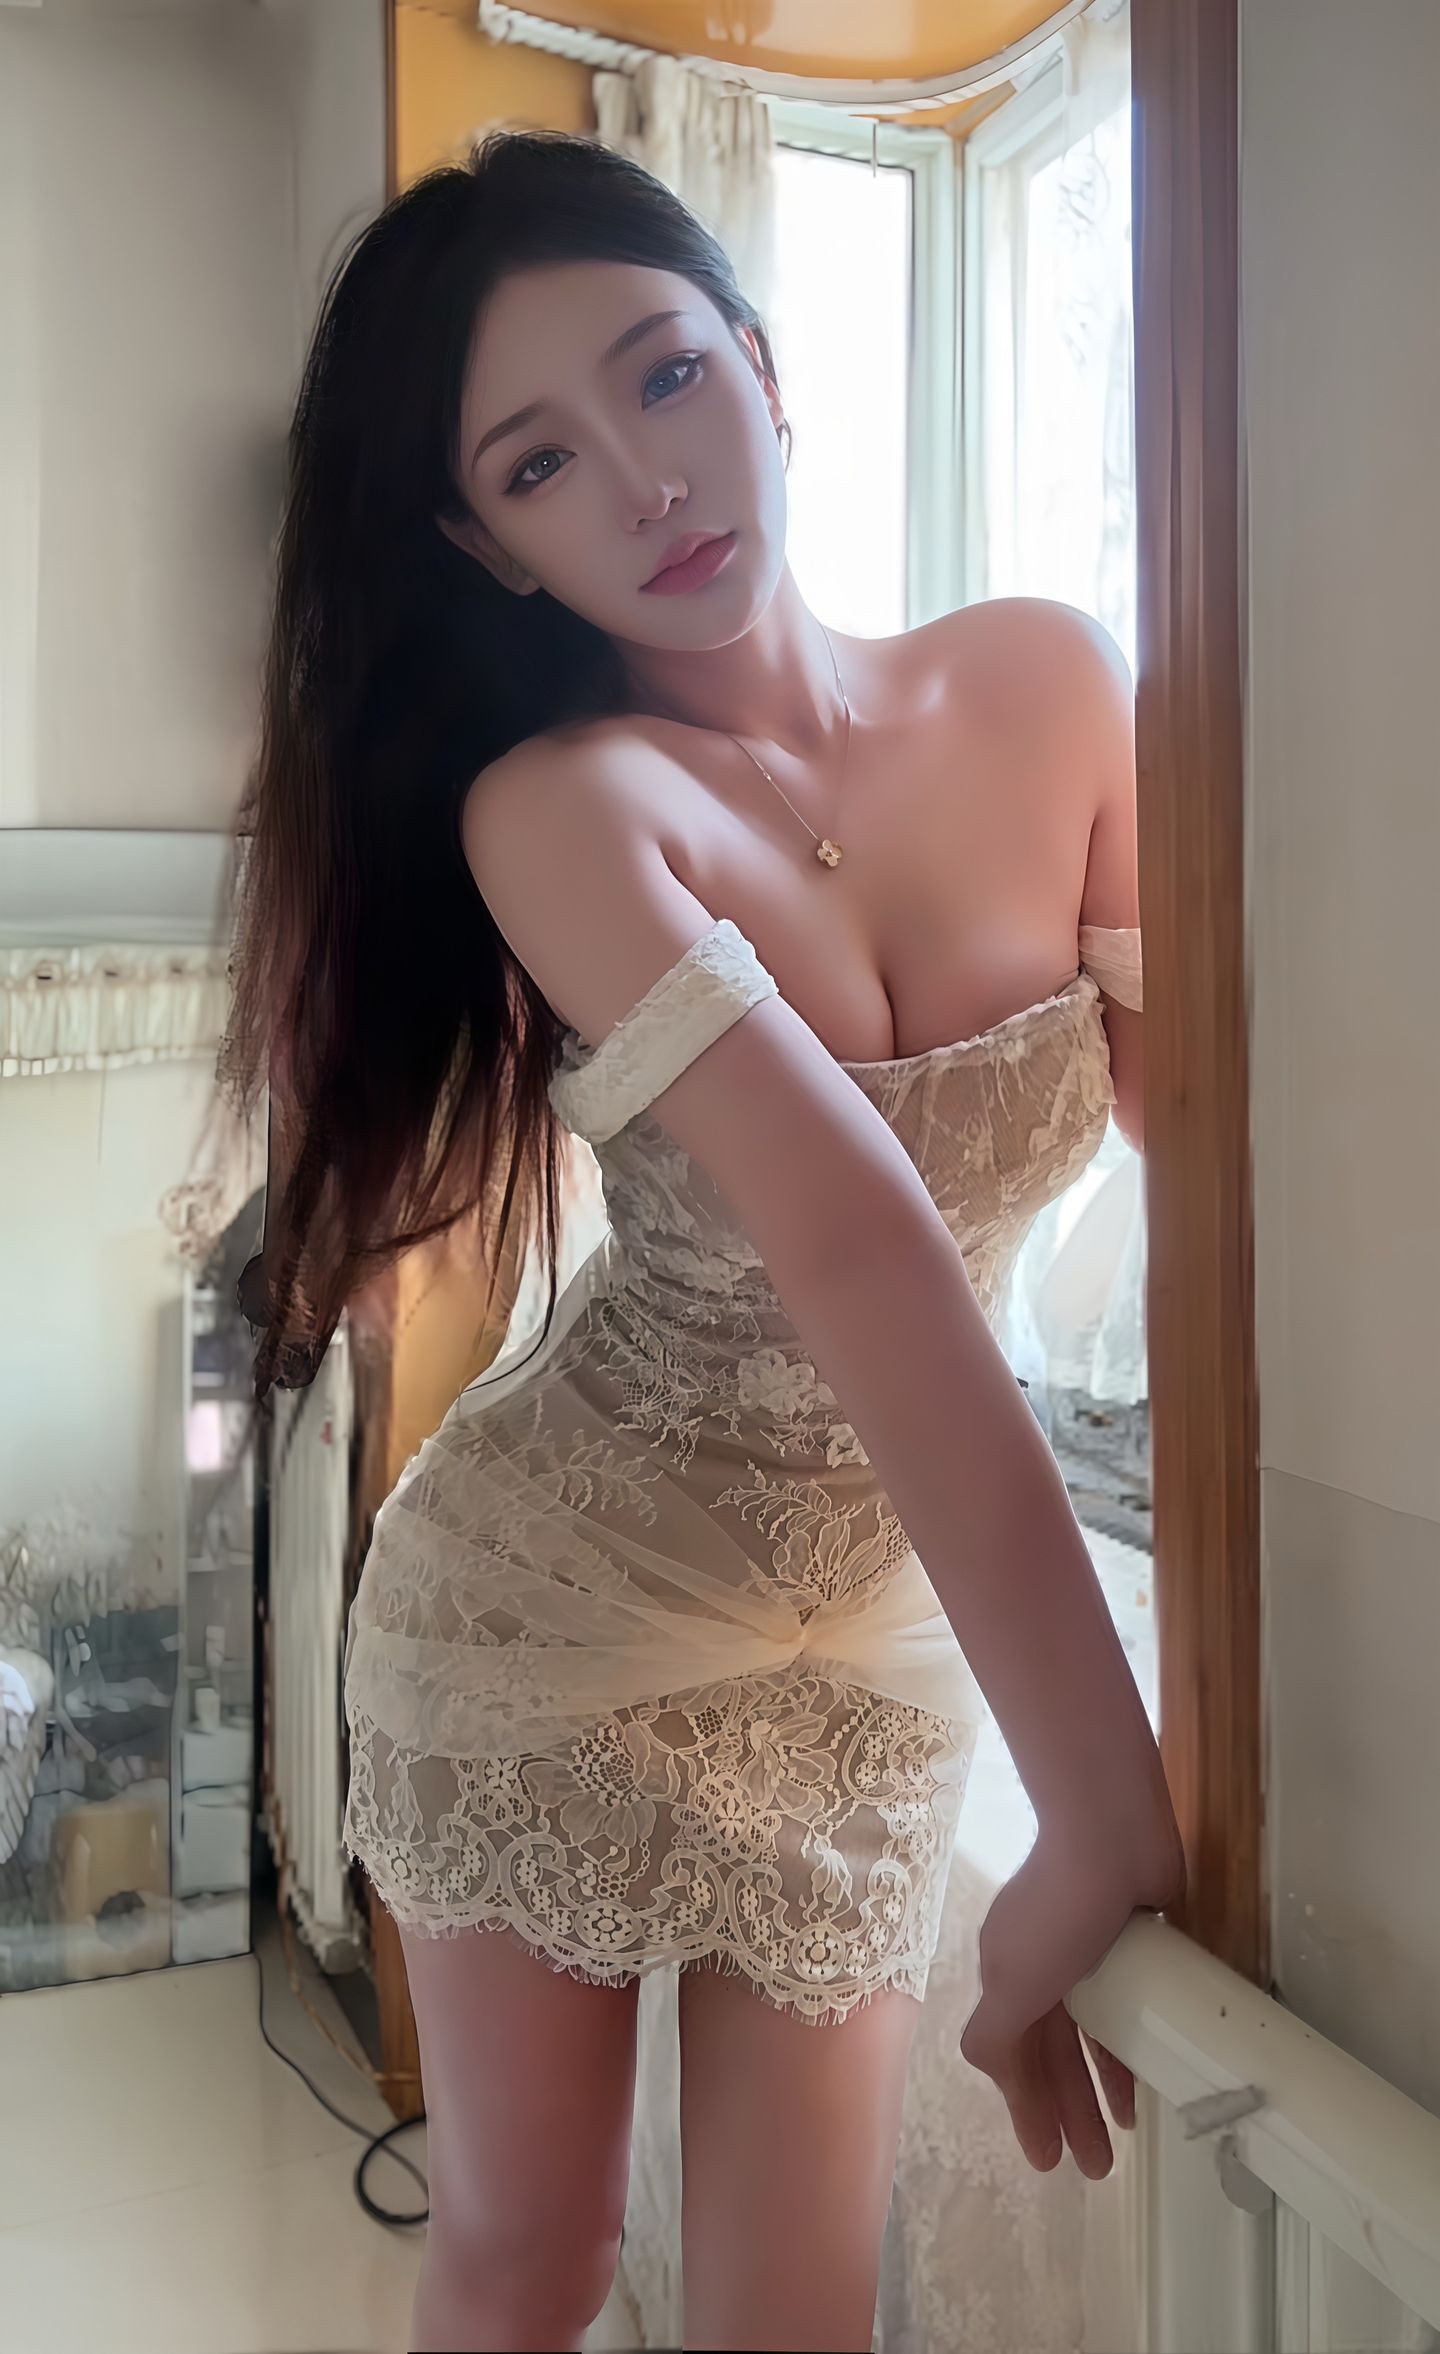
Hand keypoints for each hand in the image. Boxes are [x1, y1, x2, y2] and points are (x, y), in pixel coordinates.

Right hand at [958, 1825, 1185, 2178]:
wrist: (1112, 1832)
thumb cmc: (1060, 1910)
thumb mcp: (1014, 1981)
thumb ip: (995, 2037)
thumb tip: (991, 2075)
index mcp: (1007, 1975)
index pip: (1013, 2059)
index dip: (1027, 2111)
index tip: (1047, 2161)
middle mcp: (1042, 1967)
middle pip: (1053, 2055)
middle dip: (1070, 2112)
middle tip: (1098, 2168)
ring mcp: (1086, 1954)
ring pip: (1092, 2037)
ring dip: (1103, 2087)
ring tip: (1126, 2135)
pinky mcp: (1130, 1941)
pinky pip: (1128, 2008)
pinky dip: (1132, 2043)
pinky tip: (1150, 2074)